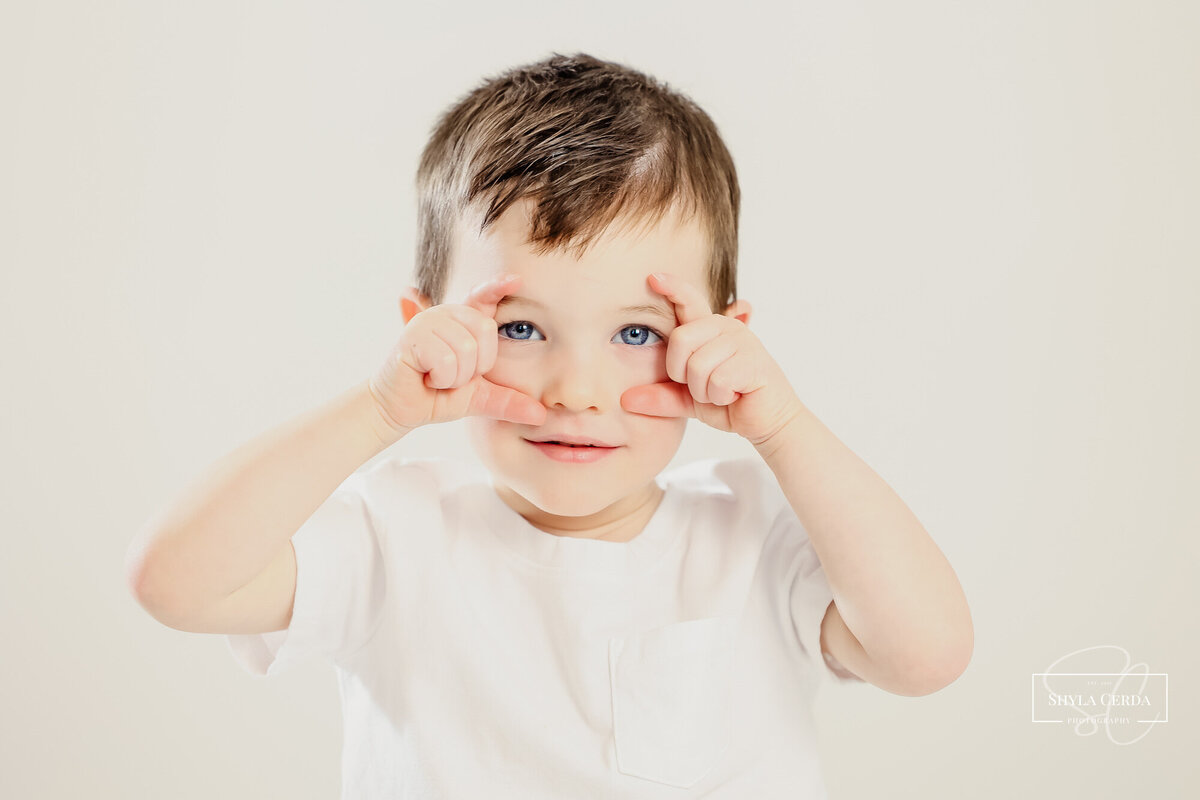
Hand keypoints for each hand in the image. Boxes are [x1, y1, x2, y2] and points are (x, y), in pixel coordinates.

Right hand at [368, 274, 547, 434]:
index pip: (484, 297)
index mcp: (464, 321)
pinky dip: (441, 378)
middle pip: (486, 331)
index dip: (498, 286)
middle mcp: (446, 314)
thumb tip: (541, 414)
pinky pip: (446, 359)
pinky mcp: (412, 335)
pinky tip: (425, 376)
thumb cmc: (437, 396)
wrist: (401, 410)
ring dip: (455, 377)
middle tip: (452, 375)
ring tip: (437, 376)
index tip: (518, 279)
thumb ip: (509, 401)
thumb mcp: (480, 398)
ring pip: (466, 349)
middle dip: (475, 367)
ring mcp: (428, 321)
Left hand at [619, 272, 803, 446]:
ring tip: (725, 392)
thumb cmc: (730, 403)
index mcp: (709, 330)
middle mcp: (726, 327)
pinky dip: (721, 397)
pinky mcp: (754, 360)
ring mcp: (743, 341)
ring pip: (697, 366)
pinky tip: (737, 395)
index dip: (672, 289)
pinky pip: (717, 381)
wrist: (768, 422)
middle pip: (680, 339)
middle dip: (683, 374)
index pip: (688, 302)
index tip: (653, 277)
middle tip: (705, 386)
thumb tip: (625, 399)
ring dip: (705, 391)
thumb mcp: (689, 399)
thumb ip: (661, 396)